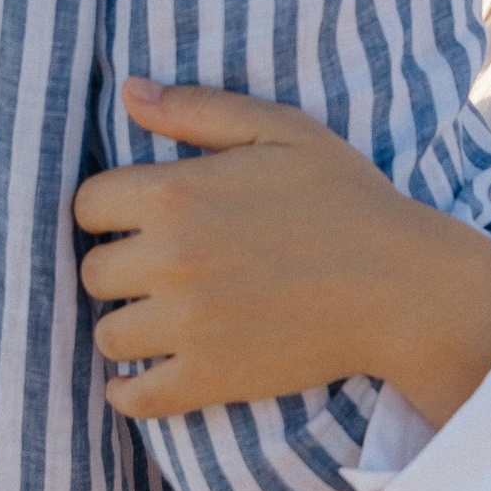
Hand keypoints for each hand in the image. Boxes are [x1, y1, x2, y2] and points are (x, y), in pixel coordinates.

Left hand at [76, 81, 490, 425]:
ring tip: (159, 318)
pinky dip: (129, 393)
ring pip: (108, 335)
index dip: (109, 210)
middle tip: (156, 269)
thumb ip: (198, 109)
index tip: (136, 220)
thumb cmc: (346, 198)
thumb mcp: (279, 129)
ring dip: (126, 327)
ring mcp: (188, 325)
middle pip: (92, 272)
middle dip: (118, 267)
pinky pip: (135, 398)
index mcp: (177, 192)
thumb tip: (129, 92)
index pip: (88, 205)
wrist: (403, 286)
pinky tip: (140, 378)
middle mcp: (170, 259)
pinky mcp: (210, 379)